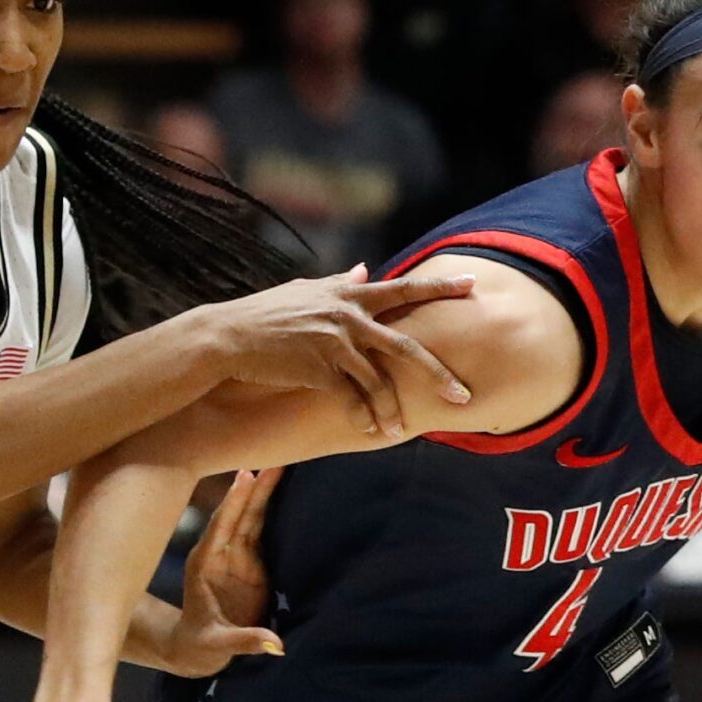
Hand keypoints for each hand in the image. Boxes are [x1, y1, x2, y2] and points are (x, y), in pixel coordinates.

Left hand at [159, 466, 285, 677]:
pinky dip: (271, 509)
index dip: (233, 504)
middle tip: (271, 460)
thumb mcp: (218, 645)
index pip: (221, 528)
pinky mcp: (250, 563)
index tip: (245, 477)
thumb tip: (276, 644)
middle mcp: (219, 554)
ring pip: (250, 518)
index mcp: (204, 565)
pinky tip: (280, 488)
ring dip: (263, 493)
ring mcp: (234, 556)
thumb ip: (245, 641)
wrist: (194, 648)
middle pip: (237, 514)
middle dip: (253, 488)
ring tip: (280, 465)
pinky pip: (260, 530)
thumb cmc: (200, 645)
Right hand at [206, 265, 474, 441]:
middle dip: (438, 373)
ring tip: (400, 431)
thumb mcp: (306, 291)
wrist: (228, 336)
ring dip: (392, 411)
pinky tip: (370, 432)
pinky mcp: (318, 369)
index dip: (439, 287)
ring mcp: (334, 342)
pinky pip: (351, 400)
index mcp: (348, 294)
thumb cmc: (267, 313)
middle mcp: (347, 315)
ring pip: (379, 381)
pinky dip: (363, 418)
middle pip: (406, 345)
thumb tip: (366, 269)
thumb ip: (341, 283)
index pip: (403, 289)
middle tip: (465, 395)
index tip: (472, 285)